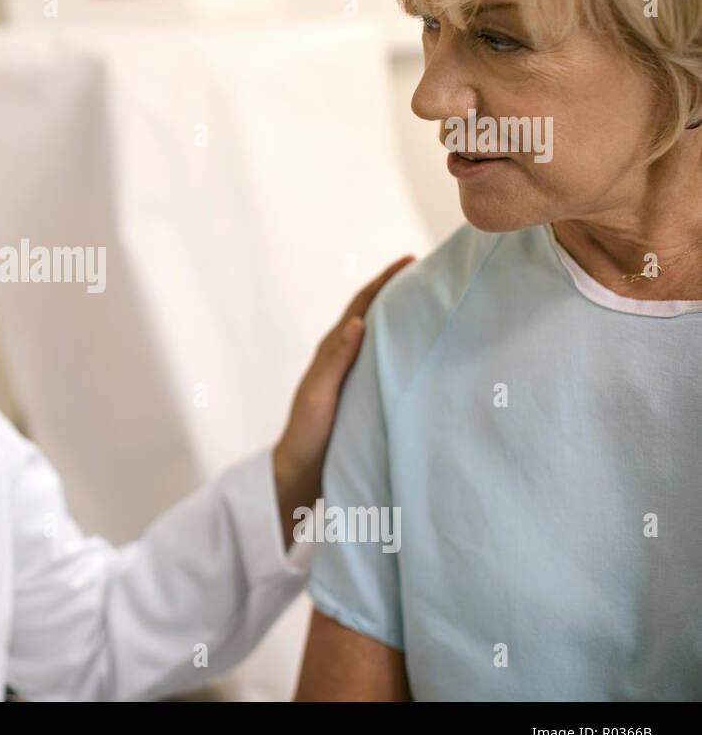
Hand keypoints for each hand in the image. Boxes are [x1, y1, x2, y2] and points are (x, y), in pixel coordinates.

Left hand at [273, 254, 414, 550]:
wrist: (300, 474)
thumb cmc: (307, 435)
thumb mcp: (318, 396)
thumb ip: (335, 360)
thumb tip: (355, 321)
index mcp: (331, 352)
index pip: (361, 307)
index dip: (384, 282)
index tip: (411, 261)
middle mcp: (343, 358)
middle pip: (373, 315)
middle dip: (398, 291)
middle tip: (432, 274)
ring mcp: (353, 377)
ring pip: (382, 338)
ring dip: (403, 319)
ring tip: (434, 305)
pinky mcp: (361, 396)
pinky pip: (386, 363)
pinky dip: (403, 349)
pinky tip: (423, 353)